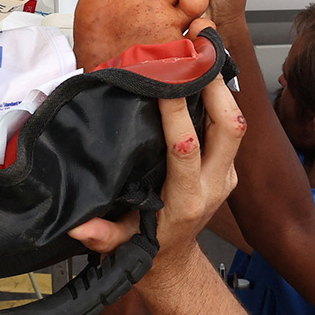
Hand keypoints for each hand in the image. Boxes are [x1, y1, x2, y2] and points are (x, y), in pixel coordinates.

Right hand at [68, 75, 245, 254]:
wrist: (174, 259)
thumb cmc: (150, 245)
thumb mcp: (121, 245)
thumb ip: (102, 236)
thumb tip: (80, 226)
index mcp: (186, 200)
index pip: (188, 151)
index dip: (178, 116)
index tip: (164, 86)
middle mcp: (213, 184)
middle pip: (229, 129)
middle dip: (215, 90)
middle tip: (197, 58)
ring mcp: (224, 173)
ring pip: (234, 123)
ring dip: (220, 88)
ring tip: (202, 54)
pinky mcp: (226, 164)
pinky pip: (228, 126)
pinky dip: (218, 98)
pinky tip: (203, 74)